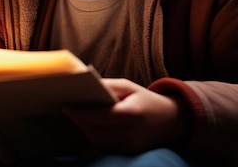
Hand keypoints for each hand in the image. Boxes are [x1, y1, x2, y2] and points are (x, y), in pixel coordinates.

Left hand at [63, 78, 187, 152]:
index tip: (66, 107)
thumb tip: (85, 86)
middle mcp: (132, 133)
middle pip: (97, 132)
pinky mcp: (129, 152)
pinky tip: (89, 124)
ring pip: (98, 141)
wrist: (171, 120)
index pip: (101, 116)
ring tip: (78, 116)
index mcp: (133, 113)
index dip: (81, 113)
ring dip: (85, 129)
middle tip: (69, 110)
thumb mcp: (129, 86)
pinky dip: (95, 135)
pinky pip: (105, 145)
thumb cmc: (145, 99)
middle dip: (80, 121)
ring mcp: (131, 145)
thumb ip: (108, 86)